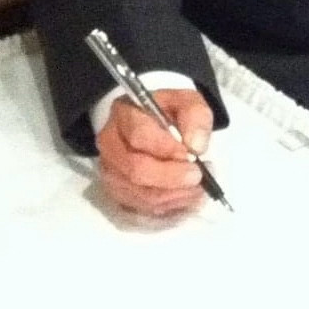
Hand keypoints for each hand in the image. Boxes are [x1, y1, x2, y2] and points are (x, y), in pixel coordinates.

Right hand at [95, 88, 213, 217]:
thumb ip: (195, 116)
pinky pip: (141, 207)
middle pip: (136, 170)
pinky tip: (187, 197)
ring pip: (139, 193)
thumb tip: (196, 146)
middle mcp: (110, 144)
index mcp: (125, 114)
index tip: (192, 155)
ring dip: (173, 195)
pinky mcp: (117, 192)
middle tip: (198, 177)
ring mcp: (110, 171)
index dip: (166, 149)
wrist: (151, 124)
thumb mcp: (187, 102)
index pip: (140, 135)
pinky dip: (168, 206)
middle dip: (171, 177)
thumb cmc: (169, 112)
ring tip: (199, 188)